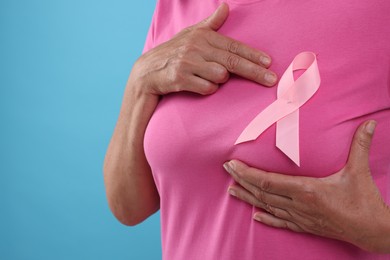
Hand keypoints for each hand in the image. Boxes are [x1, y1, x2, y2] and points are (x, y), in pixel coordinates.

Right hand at [130, 3, 276, 95]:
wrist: (147, 70)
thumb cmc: (174, 51)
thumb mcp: (191, 34)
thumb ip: (211, 24)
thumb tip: (225, 7)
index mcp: (203, 36)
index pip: (233, 46)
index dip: (252, 55)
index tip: (268, 62)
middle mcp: (196, 48)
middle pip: (233, 62)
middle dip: (254, 72)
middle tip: (271, 80)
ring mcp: (188, 63)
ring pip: (220, 76)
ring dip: (219, 80)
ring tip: (206, 75)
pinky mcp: (181, 79)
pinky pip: (207, 88)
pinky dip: (207, 89)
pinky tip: (198, 84)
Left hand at [223, 120, 389, 252]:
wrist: (373, 231)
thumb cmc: (364, 202)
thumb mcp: (359, 171)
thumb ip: (360, 146)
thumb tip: (369, 124)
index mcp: (307, 190)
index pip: (267, 181)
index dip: (247, 173)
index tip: (232, 165)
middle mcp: (298, 205)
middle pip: (261, 193)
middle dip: (242, 181)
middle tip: (226, 171)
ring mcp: (300, 217)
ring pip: (267, 207)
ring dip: (248, 198)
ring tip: (232, 191)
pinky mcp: (305, 226)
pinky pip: (280, 222)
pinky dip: (266, 218)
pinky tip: (255, 216)